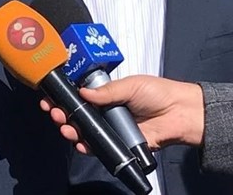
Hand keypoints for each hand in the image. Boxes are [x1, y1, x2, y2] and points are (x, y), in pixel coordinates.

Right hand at [40, 75, 204, 151]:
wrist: (180, 114)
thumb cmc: (159, 94)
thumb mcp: (131, 85)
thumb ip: (107, 91)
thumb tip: (83, 92)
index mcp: (107, 95)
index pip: (80, 96)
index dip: (64, 97)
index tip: (51, 97)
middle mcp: (106, 112)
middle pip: (77, 115)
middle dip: (62, 113)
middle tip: (54, 111)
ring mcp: (111, 129)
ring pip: (84, 132)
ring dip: (70, 130)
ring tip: (65, 126)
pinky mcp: (119, 144)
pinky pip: (99, 147)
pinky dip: (86, 146)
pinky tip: (79, 142)